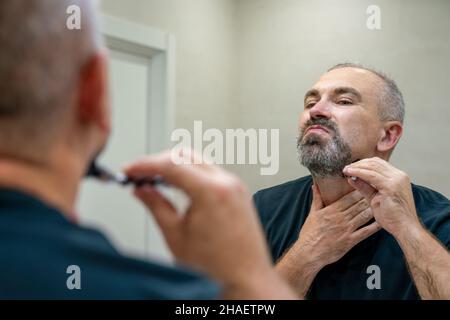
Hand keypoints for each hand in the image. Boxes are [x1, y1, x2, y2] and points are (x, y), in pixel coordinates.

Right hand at [124, 149, 290, 297]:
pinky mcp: (238, 192)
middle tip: (139, 174)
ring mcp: (236, 186)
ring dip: (175, 166)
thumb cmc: (217, 267)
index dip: (146, 165)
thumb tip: (141, 190)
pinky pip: (211, 173)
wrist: (246, 280)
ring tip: (154, 180)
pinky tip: (177, 186)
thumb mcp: (176, 235)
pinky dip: (191, 174)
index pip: (171, 165)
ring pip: (198, 161)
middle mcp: (227, 183)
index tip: (130, 169)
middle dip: (159, 161)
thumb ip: (156, 206)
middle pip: (185, 156)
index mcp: (212, 192)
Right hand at [296, 184, 380, 267]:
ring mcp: (347, 229)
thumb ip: (317, 199)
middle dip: (368, 197)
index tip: (365, 185)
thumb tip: (315, 185)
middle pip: (358, 205)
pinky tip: (381, 221)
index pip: (349, 198)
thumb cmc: (309, 233)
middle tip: (377, 192)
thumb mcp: (312, 214)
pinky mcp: (351, 241)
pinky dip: (374, 226)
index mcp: (331, 210)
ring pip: (364, 216)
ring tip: (380, 203)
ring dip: (372, 209)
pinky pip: (366, 232)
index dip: (358, 191)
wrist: (309, 252)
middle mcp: (341, 218)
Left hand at [343, 157, 420, 235]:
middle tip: (346, 168)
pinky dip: (359, 172)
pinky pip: (371, 175)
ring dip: (357, 167)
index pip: (378, 164)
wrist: (405, 229)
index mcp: (398, 177)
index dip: (363, 164)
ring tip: (345, 170)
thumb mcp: (375, 199)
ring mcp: (396, 179)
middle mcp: (399, 175)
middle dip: (358, 164)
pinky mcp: (391, 186)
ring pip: (372, 167)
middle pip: (375, 162)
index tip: (351, 167)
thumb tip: (352, 178)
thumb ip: (365, 187)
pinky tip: (350, 173)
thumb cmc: (393, 217)